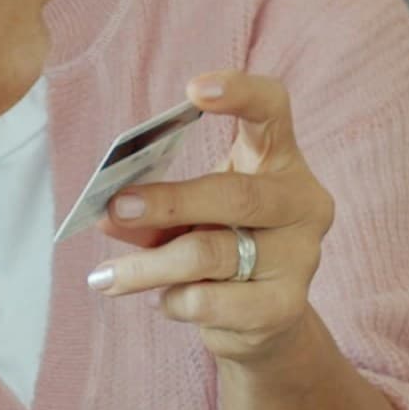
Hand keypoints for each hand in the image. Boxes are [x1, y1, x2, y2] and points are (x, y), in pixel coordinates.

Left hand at [86, 72, 333, 365]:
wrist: (261, 320)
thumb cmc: (221, 246)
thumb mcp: (186, 220)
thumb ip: (153, 212)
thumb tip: (109, 214)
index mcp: (279, 160)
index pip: (273, 110)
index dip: (241, 93)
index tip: (194, 90)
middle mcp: (303, 202)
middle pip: (235, 195)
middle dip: (167, 202)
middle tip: (114, 208)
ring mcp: (302, 255)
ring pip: (213, 253)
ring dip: (149, 266)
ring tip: (105, 277)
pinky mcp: (286, 306)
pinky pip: (213, 301)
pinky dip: (176, 301)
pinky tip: (162, 300)